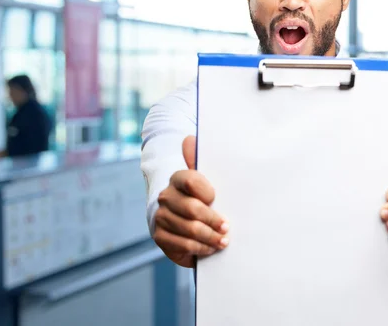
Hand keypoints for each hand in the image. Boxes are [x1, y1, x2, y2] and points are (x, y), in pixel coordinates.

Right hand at [153, 136, 228, 267]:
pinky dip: (200, 248)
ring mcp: (161, 217)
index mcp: (178, 178)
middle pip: (192, 208)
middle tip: (227, 227)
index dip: (206, 191)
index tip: (215, 198)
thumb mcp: (209, 181)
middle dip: (213, 220)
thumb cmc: (203, 198)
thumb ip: (201, 161)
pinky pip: (183, 244)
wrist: (186, 220)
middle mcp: (166, 196)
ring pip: (189, 228)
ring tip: (223, 240)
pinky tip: (210, 248)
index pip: (190, 179)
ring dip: (210, 237)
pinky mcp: (160, 237)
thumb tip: (189, 139)